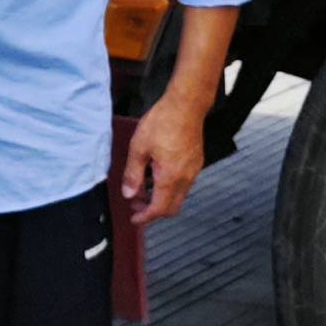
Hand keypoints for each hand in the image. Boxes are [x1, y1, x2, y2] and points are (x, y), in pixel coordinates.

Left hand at [120, 98, 209, 223]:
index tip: (135, 219)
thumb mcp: (139, 147)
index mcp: (170, 177)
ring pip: (178, 197)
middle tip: (136, 206)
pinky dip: (170, 189)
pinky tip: (156, 176)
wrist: (186, 106)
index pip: (159, 209)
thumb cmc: (163, 122)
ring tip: (143, 188)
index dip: (145, 218)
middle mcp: (185, 178)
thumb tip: (129, 194)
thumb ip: (133, 174)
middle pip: (171, 208)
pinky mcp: (196, 163)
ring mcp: (193, 171)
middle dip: (153, 212)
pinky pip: (184, 185)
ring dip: (161, 199)